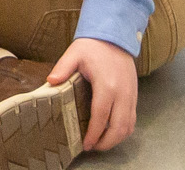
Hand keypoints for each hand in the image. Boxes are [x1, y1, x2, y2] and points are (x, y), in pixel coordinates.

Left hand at [48, 37, 139, 152]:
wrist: (115, 36)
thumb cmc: (93, 45)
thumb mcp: (74, 53)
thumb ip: (62, 68)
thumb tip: (50, 82)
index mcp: (107, 85)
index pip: (101, 116)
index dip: (94, 133)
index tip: (86, 144)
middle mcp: (122, 93)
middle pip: (119, 127)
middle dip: (106, 142)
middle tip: (92, 147)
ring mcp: (131, 95)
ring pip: (129, 126)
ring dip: (116, 139)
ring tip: (101, 143)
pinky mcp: (134, 95)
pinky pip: (133, 119)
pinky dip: (124, 130)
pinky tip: (112, 133)